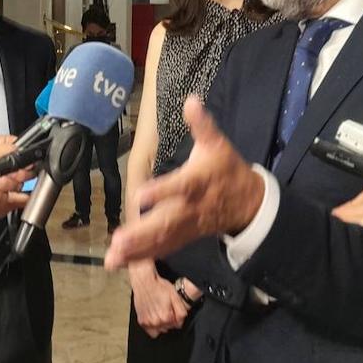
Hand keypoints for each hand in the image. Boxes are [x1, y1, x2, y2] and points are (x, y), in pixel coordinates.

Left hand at [0, 135, 31, 205]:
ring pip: (14, 195)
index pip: (29, 162)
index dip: (22, 169)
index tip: (11, 172)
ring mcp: (3, 185)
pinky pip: (5, 205)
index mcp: (9, 151)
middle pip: (23, 181)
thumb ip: (8, 151)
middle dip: (6, 181)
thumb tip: (27, 155)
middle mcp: (9, 169)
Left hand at [105, 96, 263, 268]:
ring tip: (112, 258)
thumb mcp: (218, 144)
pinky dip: (142, 257)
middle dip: (142, 234)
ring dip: (137, 250)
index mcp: (197, 181)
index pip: (179, 186)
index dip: (162, 191)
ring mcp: (187, 226)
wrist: (249, 204)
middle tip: (118, 243)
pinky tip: (120, 262)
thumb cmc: (227, 169)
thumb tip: (191, 100)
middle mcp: (190, 207)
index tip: (142, 196)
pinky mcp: (184, 238)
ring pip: (161, 240)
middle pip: (166, 222)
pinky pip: (162, 249)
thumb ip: (202, 125)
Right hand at [128, 260, 188, 336]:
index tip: (173, 310)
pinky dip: (153, 326)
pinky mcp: (141, 321)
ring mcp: (147, 322)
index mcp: (166, 317)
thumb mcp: (175, 296)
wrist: (144, 281)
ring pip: (160, 330)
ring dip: (161, 324)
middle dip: (169, 321)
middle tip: (166, 309)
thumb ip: (181, 312)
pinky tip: (153, 316)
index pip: (177, 325)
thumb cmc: (159, 286)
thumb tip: (180, 322)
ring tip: (159, 312)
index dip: (176, 317)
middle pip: (168, 328)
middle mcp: (156, 322)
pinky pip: (150, 331)